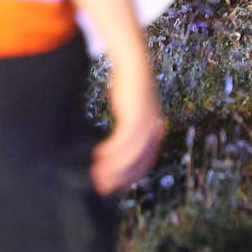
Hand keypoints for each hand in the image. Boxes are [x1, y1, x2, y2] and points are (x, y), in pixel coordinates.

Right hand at [91, 55, 164, 194]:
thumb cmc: (127, 89)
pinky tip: (98, 155)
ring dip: (113, 167)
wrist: (134, 63)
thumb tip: (113, 149)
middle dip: (120, 177)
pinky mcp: (136, 113)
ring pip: (131, 153)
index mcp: (155, 130)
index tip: (116, 187)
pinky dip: (111, 150)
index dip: (130, 176)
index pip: (146, 161)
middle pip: (139, 161)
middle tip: (102, 188)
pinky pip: (124, 139)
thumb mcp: (130, 112)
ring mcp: (147, 121)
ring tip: (96, 175)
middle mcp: (154, 128)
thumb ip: (126, 129)